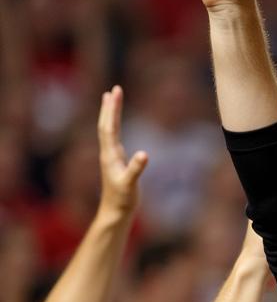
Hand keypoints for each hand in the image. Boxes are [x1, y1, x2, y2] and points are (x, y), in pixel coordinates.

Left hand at [98, 86, 147, 215]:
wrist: (115, 212)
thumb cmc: (123, 199)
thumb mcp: (130, 185)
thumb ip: (136, 169)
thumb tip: (144, 154)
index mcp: (110, 155)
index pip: (109, 127)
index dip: (112, 110)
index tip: (115, 93)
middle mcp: (108, 152)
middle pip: (107, 124)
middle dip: (110, 107)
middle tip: (115, 89)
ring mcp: (111, 156)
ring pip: (109, 130)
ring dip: (110, 114)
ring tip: (111, 100)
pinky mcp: (116, 161)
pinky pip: (114, 138)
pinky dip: (115, 126)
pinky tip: (116, 124)